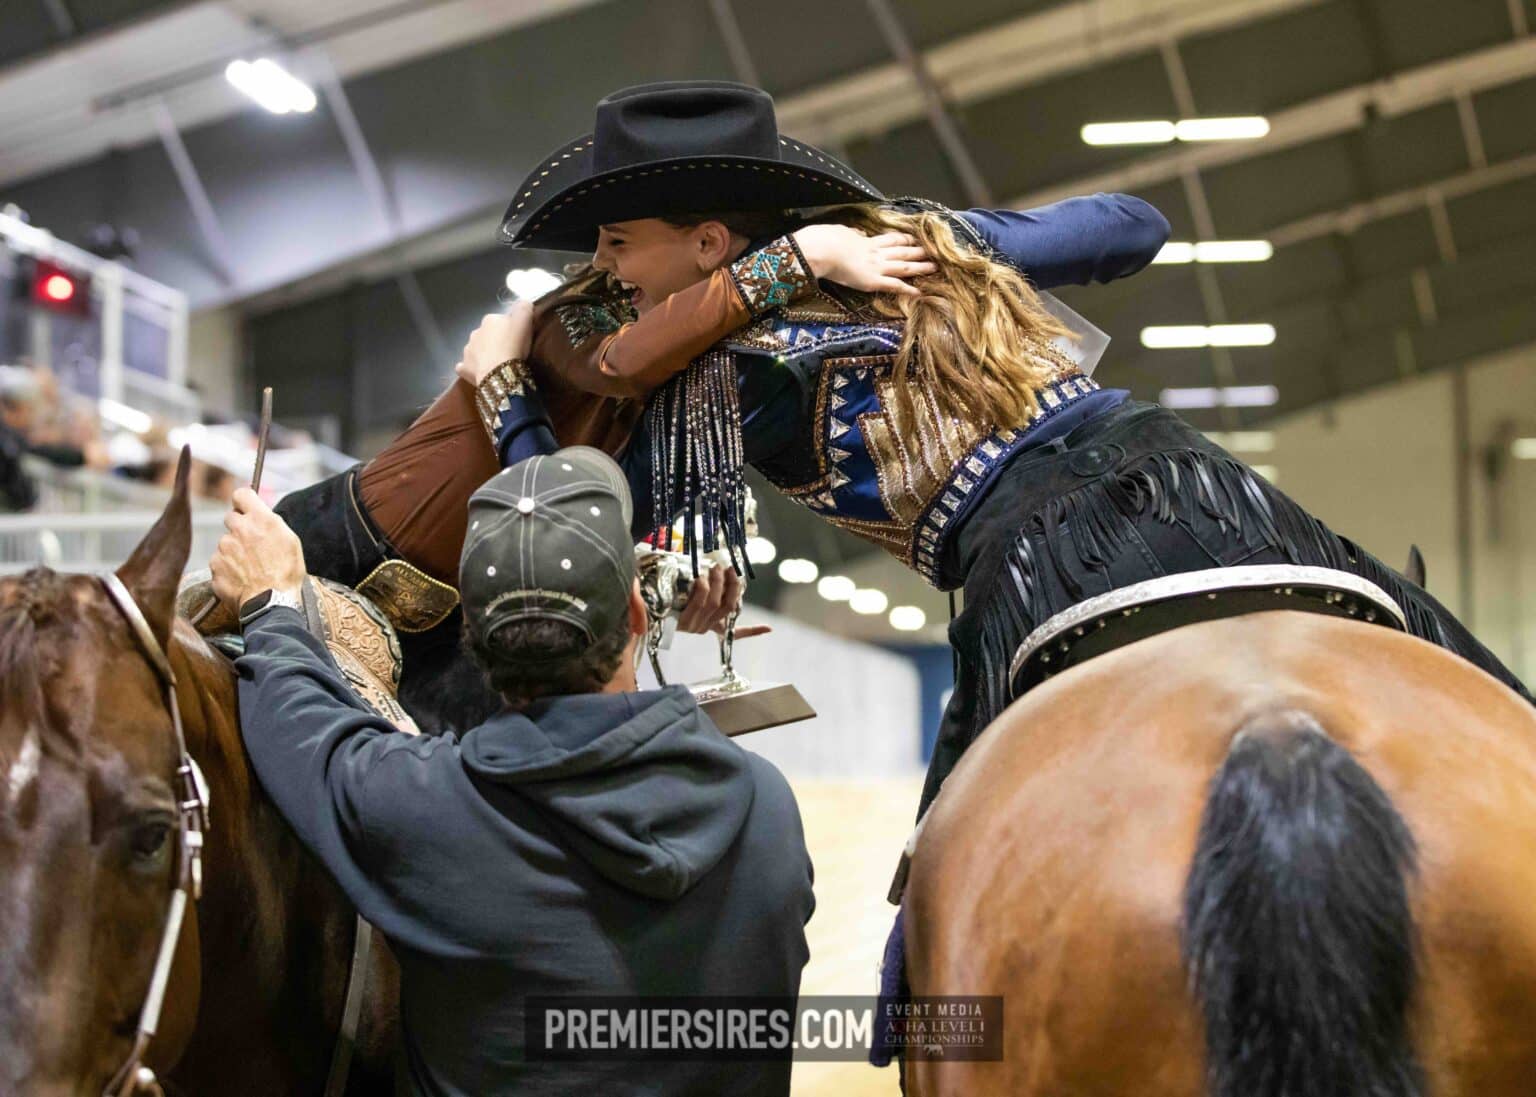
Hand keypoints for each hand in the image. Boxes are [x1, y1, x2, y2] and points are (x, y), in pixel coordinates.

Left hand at [209, 487, 307, 610]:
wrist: (272, 603)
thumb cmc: (286, 573)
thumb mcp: (291, 541)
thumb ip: (272, 523)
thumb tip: (262, 515)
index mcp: (259, 519)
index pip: (241, 494)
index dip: (244, 502)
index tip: (246, 509)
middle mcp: (238, 529)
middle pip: (231, 518)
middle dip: (240, 528)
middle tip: (252, 544)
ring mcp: (223, 548)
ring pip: (225, 543)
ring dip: (234, 551)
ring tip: (251, 567)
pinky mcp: (215, 566)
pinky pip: (220, 562)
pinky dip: (228, 568)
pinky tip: (242, 578)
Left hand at [455, 301, 533, 386]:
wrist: (500, 372)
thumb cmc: (514, 344)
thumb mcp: (525, 319)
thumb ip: (524, 307)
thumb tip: (523, 303)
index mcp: (489, 320)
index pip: (501, 320)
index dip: (510, 329)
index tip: (518, 338)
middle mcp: (475, 332)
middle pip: (488, 335)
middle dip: (495, 341)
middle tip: (509, 351)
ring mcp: (467, 350)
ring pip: (476, 349)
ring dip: (484, 354)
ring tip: (497, 364)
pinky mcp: (464, 368)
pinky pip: (466, 366)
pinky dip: (472, 368)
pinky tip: (480, 372)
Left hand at [676, 564, 771, 639]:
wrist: (641, 610)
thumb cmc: (669, 601)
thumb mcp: (692, 599)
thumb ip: (707, 591)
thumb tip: (711, 574)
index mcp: (710, 627)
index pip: (736, 633)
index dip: (752, 631)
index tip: (769, 629)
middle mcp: (705, 628)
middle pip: (727, 606)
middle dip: (731, 585)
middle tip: (726, 567)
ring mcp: (694, 625)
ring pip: (713, 601)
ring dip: (716, 581)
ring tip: (711, 566)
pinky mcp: (681, 619)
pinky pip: (697, 602)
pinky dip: (702, 587)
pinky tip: (702, 580)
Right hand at [791, 224, 935, 296]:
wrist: (820, 249)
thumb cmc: (824, 239)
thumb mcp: (840, 231)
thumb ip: (852, 234)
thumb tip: (856, 233)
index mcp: (867, 241)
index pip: (891, 239)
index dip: (905, 239)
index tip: (915, 240)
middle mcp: (876, 253)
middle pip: (903, 251)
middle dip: (920, 251)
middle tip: (935, 252)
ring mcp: (876, 267)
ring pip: (904, 266)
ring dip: (921, 267)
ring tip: (935, 267)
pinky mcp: (872, 281)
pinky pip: (894, 286)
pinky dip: (907, 289)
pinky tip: (919, 292)